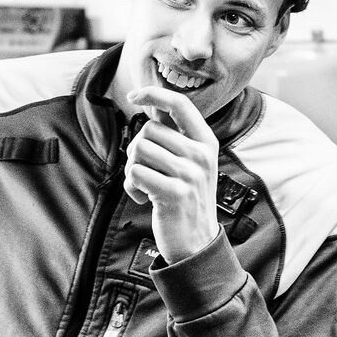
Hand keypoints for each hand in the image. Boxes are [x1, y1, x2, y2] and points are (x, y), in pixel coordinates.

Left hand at [123, 87, 220, 263]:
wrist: (196, 242)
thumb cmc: (185, 199)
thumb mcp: (190, 164)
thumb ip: (174, 137)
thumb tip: (151, 105)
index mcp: (206, 142)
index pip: (180, 104)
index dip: (154, 94)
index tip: (134, 96)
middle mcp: (201, 155)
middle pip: (148, 130)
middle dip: (136, 150)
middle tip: (147, 172)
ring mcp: (190, 174)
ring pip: (138, 150)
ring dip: (133, 169)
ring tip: (147, 186)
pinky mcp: (174, 193)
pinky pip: (134, 173)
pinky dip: (130, 187)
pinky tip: (143, 198)